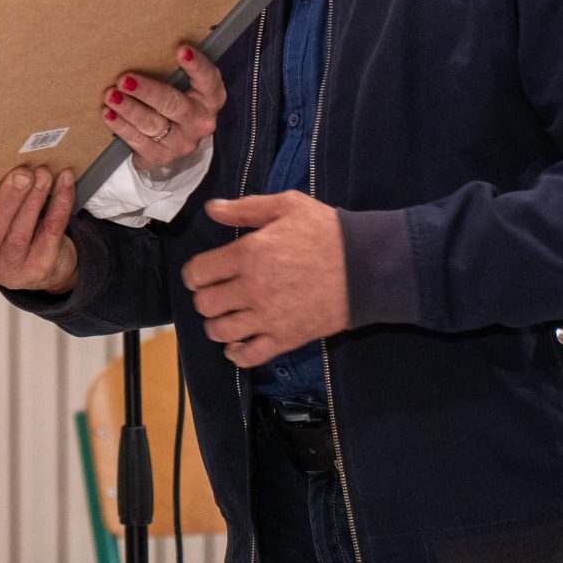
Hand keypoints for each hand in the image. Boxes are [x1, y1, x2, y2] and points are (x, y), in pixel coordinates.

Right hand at [0, 167, 77, 292]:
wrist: (35, 270)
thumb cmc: (1, 235)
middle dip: (7, 201)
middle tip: (20, 175)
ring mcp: (12, 267)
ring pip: (22, 232)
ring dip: (34, 198)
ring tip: (41, 174)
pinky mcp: (40, 265)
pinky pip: (51, 230)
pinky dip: (58, 203)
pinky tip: (62, 182)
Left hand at [102, 46, 225, 173]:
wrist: (172, 143)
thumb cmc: (175, 103)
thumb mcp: (185, 87)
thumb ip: (175, 71)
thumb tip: (144, 43)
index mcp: (210, 98)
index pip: (208, 79)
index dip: (196, 65)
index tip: (181, 50)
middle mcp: (200, 121)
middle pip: (173, 104)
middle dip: (147, 91)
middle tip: (124, 79)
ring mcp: (182, 142)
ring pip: (152, 123)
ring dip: (129, 109)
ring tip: (111, 96)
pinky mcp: (161, 156)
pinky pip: (138, 140)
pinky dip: (121, 127)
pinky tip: (109, 114)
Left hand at [180, 193, 347, 367]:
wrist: (367, 266)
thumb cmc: (327, 231)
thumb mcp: (287, 206)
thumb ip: (245, 208)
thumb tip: (212, 209)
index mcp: (248, 254)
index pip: (199, 273)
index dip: (194, 274)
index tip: (201, 274)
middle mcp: (252, 289)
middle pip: (205, 304)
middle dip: (205, 298)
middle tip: (216, 293)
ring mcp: (268, 318)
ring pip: (220, 332)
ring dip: (217, 325)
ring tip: (227, 316)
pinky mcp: (286, 338)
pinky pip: (248, 356)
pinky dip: (236, 353)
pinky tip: (238, 344)